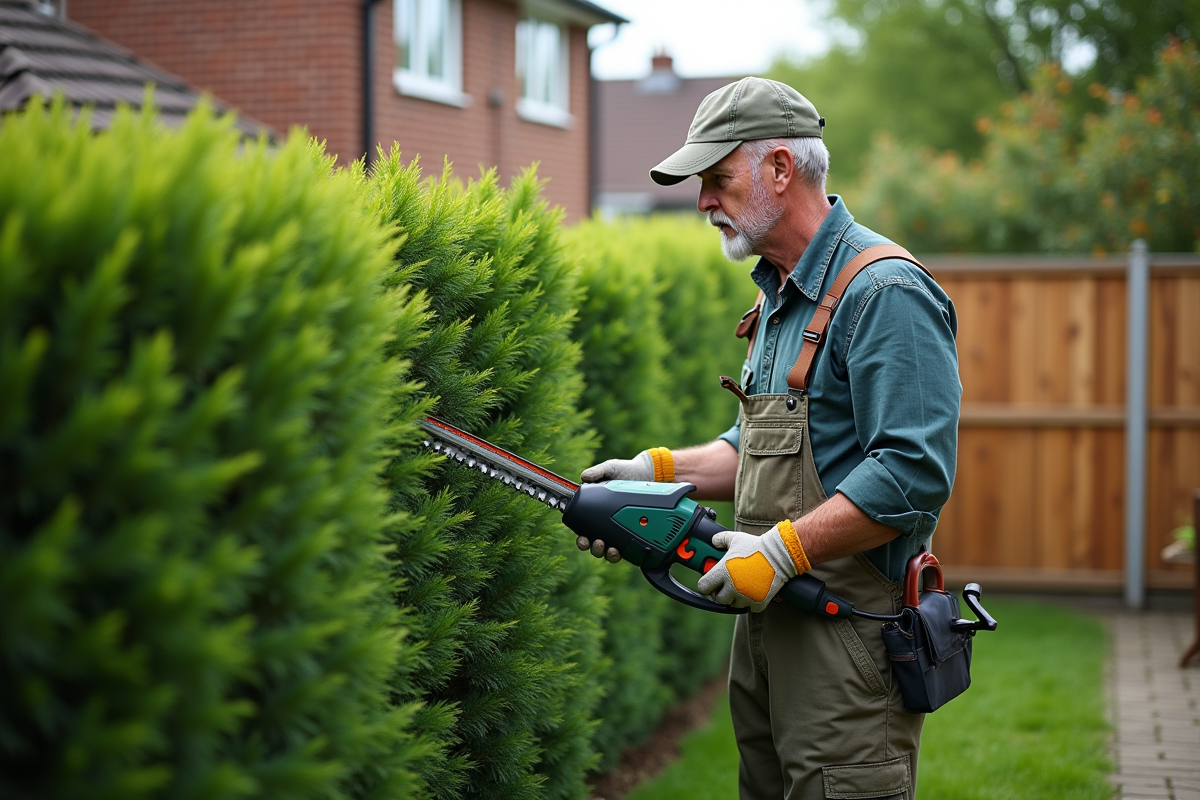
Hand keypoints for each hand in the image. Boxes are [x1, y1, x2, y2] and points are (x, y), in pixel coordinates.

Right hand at [577, 447, 674, 562]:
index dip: (582, 540)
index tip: (583, 539)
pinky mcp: (633, 531)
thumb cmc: (624, 471)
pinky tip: (623, 550)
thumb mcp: (610, 469)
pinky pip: (626, 547)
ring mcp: (620, 529)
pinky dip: (623, 552)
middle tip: (598, 543)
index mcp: (596, 512)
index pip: (584, 531)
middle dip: (594, 549)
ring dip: (608, 554)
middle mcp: (606, 524)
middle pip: (595, 545)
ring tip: (611, 549)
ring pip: (610, 550)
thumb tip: (583, 477)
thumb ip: (597, 472)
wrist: (646, 473)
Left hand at [696, 521, 809, 611]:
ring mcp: (745, 596)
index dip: (706, 585)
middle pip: (718, 599)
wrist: (779, 554)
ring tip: (742, 586)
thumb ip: (720, 539)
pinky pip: (749, 608)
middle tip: (726, 585)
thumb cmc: (756, 545)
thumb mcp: (736, 538)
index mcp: (723, 572)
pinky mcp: (758, 603)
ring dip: (735, 598)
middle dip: (721, 593)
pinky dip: (750, 602)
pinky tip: (754, 591)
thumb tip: (713, 541)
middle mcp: (732, 587)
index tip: (710, 582)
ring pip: (734, 604)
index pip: (703, 587)